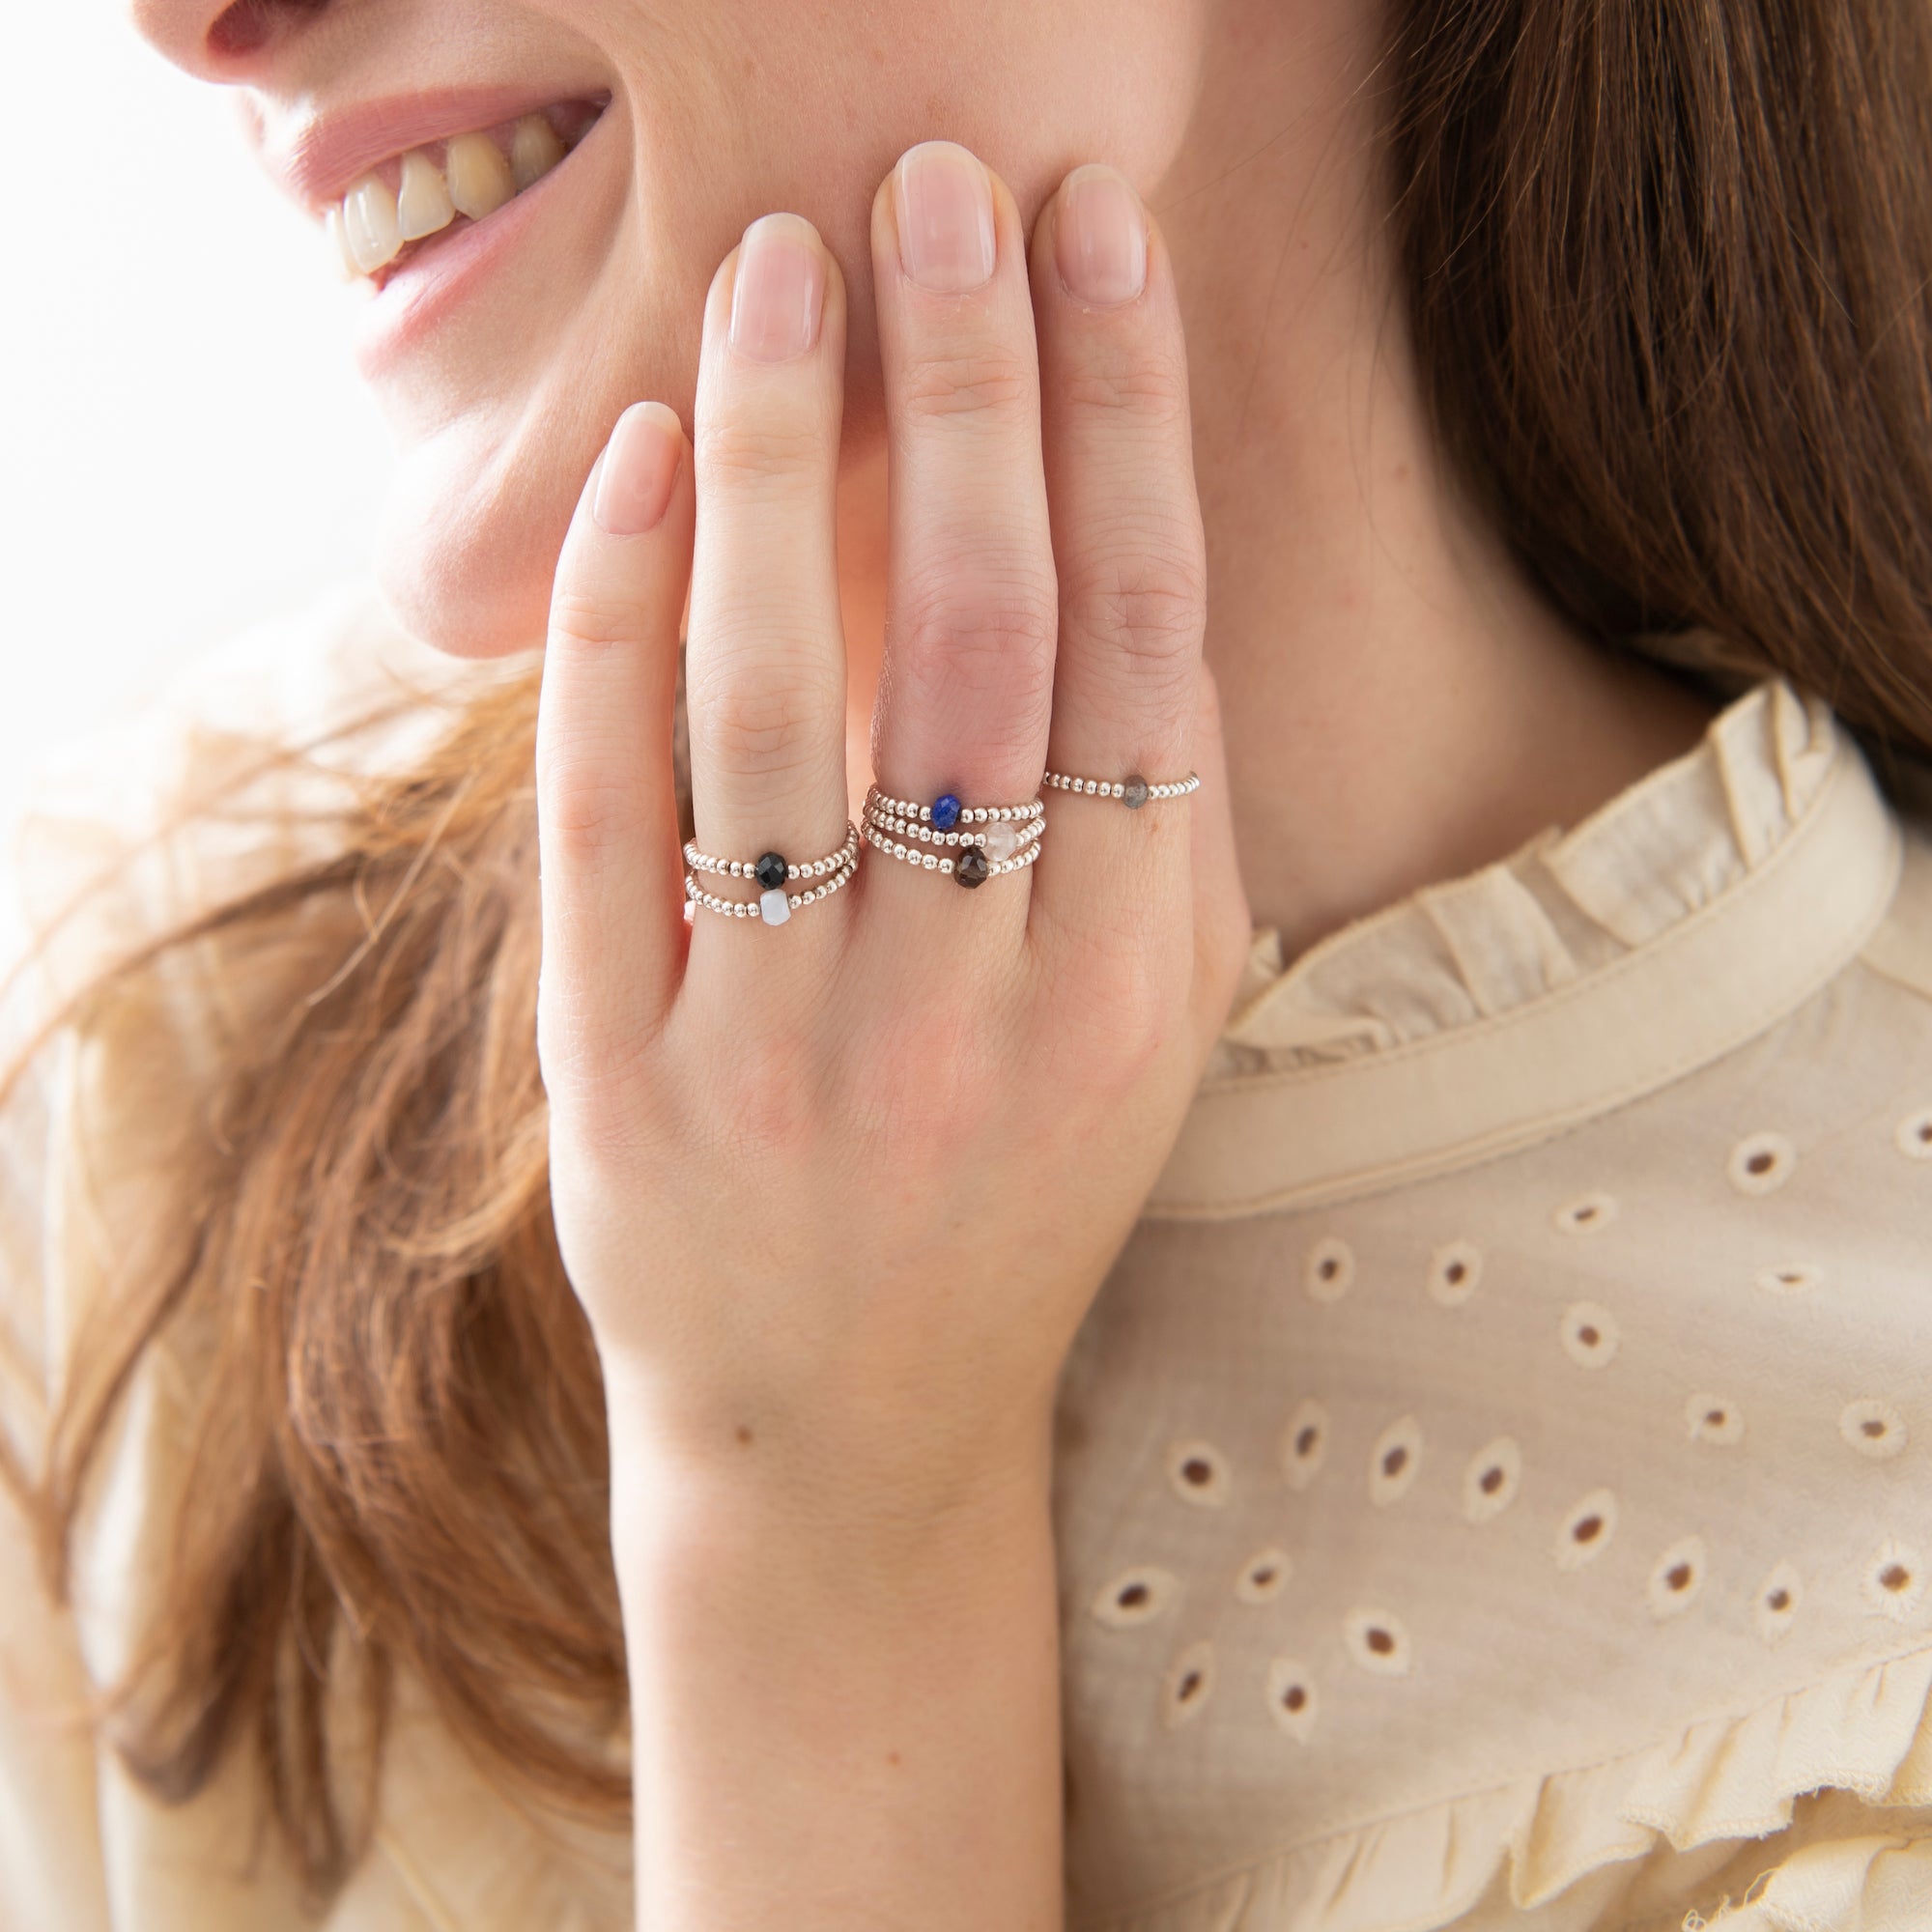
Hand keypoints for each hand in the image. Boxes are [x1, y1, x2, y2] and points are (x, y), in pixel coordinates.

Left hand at [534, 141, 1248, 1507]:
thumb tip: (1120, 540)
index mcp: (1139, 981)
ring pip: (785, 703)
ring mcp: (798, 1052)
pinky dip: (620, 632)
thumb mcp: (1140, 1033)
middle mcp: (981, 1008)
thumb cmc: (1011, 1197)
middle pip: (979, 635)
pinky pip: (616, 824)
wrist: (854, 1434)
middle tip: (942, 178)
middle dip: (968, 382)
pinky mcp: (633, 1089)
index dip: (1122, 418)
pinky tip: (638, 472)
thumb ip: (1147, 822)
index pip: (1140, 640)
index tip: (1094, 234)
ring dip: (781, 456)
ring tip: (774, 267)